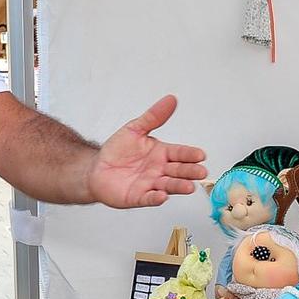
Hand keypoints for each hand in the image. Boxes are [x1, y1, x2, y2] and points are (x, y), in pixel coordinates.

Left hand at [87, 95, 207, 207]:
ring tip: (189, 187)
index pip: (180, 153)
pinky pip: (149, 198)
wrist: (97, 168)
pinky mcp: (138, 197)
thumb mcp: (135, 129)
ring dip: (179, 186)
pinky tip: (162, 196)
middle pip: (179, 171)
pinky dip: (156, 198)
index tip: (200, 155)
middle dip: (190, 172)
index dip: (190, 154)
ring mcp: (150, 184)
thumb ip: (154, 116)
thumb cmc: (117, 151)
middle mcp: (160, 170)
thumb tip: (171, 100)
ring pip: (168, 185)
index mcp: (162, 153)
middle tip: (201, 172)